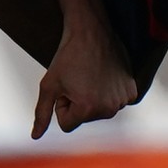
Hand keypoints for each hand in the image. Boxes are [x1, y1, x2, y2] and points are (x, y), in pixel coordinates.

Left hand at [34, 16, 137, 138]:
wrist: (91, 30)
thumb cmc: (67, 56)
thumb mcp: (49, 85)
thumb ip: (42, 113)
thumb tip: (35, 137)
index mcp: (88, 108)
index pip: (66, 124)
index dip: (61, 105)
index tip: (65, 86)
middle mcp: (109, 108)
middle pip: (84, 118)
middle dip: (77, 103)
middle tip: (78, 79)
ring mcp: (123, 100)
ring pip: (99, 111)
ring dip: (92, 97)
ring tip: (90, 75)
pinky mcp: (132, 91)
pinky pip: (113, 101)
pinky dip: (107, 92)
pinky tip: (104, 75)